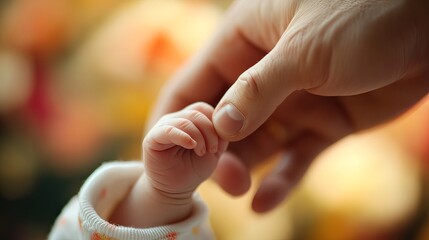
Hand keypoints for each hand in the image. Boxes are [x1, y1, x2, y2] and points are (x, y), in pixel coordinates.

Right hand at [144, 102, 227, 200]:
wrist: (174, 190)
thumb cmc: (193, 169)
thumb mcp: (214, 151)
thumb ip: (220, 135)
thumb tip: (223, 122)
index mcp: (189, 119)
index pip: (204, 109)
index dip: (215, 124)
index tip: (219, 144)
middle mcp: (175, 119)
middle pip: (197, 113)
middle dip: (210, 132)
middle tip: (212, 150)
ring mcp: (162, 127)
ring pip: (185, 120)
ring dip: (199, 137)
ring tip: (202, 153)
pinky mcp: (152, 139)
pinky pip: (168, 130)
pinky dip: (183, 136)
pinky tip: (191, 146)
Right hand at [148, 0, 428, 212]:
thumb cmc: (367, 14)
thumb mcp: (305, 49)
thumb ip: (258, 89)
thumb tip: (220, 128)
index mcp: (245, 41)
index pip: (195, 83)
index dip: (176, 118)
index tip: (167, 154)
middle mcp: (262, 74)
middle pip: (221, 120)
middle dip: (214, 151)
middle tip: (221, 180)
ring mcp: (293, 101)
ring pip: (255, 143)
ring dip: (243, 169)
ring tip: (238, 192)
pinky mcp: (324, 124)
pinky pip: (295, 157)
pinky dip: (281, 180)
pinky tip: (265, 204)